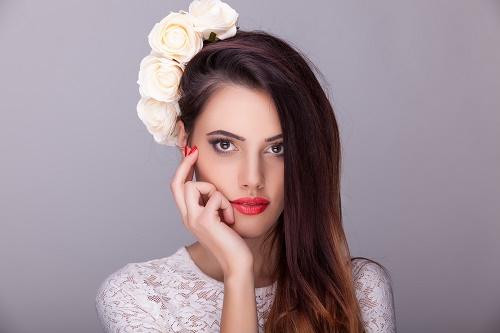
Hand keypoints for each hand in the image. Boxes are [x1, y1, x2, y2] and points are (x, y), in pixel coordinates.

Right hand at [170, 145, 253, 276]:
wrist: (237, 262)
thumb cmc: (232, 240)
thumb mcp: (219, 217)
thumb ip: (212, 202)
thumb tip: (214, 183)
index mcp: (189, 216)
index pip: (178, 188)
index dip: (181, 169)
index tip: (190, 152)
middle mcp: (187, 217)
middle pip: (177, 184)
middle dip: (185, 164)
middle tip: (194, 151)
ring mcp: (193, 219)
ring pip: (195, 186)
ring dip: (216, 193)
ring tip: (225, 211)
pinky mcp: (204, 220)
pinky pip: (215, 196)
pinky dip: (226, 205)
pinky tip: (230, 220)